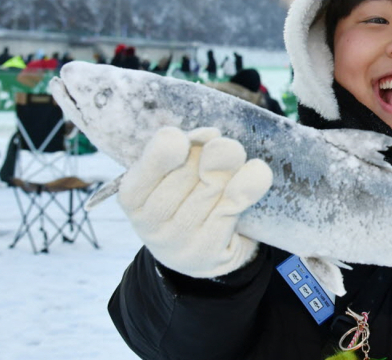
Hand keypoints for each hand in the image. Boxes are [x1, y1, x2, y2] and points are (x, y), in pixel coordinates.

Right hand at [118, 127, 272, 277]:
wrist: (209, 248)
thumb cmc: (191, 197)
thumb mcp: (181, 171)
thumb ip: (191, 151)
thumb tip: (215, 140)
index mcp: (134, 198)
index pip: (144, 173)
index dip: (160, 155)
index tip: (177, 138)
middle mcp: (151, 226)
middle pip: (184, 177)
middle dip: (208, 155)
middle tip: (228, 146)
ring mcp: (179, 243)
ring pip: (210, 191)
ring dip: (229, 168)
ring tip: (238, 154)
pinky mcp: (208, 252)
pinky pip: (229, 211)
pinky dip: (247, 187)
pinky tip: (257, 172)